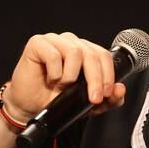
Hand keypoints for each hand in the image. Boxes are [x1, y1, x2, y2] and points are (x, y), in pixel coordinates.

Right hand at [4, 32, 126, 121]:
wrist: (28, 107)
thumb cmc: (55, 100)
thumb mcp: (86, 104)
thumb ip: (107, 99)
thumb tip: (120, 90)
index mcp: (85, 52)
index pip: (104, 56)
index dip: (108, 75)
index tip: (107, 94)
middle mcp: (71, 43)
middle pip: (92, 54)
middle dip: (96, 79)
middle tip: (93, 98)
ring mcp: (54, 40)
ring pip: (75, 51)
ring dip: (71, 75)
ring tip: (62, 85)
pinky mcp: (38, 43)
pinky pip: (53, 54)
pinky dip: (55, 71)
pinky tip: (50, 78)